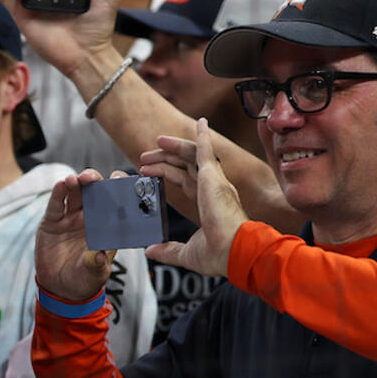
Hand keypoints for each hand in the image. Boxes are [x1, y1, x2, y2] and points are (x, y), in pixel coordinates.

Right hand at [36, 168, 118, 300]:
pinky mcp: (53, 221)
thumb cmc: (84, 279)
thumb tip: (99, 256)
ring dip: (75, 183)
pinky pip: (56, 205)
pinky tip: (60, 185)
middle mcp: (90, 218)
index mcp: (108, 227)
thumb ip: (96, 264)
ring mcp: (71, 218)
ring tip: (74, 180)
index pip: (117, 203)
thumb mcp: (94, 274)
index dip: (119, 190)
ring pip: (75, 194)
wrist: (60, 287)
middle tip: (91, 178)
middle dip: (95, 181)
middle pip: (95, 192)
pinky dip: (58, 194)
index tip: (120, 182)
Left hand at [143, 118, 247, 276]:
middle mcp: (213, 190)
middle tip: (144, 157)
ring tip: (155, 144)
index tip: (146, 172)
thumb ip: (167, 250)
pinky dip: (203, 136)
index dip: (166, 174)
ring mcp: (215, 182)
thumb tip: (151, 250)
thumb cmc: (219, 255)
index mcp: (209, 204)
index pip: (185, 181)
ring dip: (173, 148)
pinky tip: (201, 122)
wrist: (235, 252)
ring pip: (191, 157)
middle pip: (185, 166)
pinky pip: (207, 151)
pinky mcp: (214, 178)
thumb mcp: (185, 252)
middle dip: (164, 159)